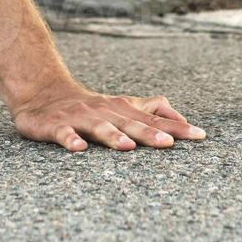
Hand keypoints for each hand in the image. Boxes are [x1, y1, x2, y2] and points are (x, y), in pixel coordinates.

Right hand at [11, 84, 207, 151]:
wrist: (41, 93)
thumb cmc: (88, 106)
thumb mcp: (120, 106)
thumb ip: (150, 110)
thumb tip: (182, 119)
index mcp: (121, 109)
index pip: (153, 118)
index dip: (176, 127)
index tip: (199, 136)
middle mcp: (104, 112)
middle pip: (129, 123)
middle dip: (149, 133)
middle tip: (168, 144)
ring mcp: (80, 119)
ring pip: (99, 127)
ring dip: (113, 136)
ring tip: (128, 146)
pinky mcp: (56, 125)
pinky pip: (64, 133)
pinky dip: (71, 140)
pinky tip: (80, 148)